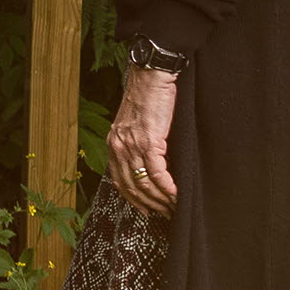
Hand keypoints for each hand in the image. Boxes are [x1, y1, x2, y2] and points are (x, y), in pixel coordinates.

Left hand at [107, 66, 177, 216]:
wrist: (151, 74)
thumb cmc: (147, 95)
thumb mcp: (134, 122)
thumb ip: (135, 143)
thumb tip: (148, 166)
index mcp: (113, 142)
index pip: (119, 181)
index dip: (133, 199)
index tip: (146, 211)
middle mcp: (118, 146)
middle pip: (131, 187)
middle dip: (149, 205)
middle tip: (164, 214)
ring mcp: (131, 144)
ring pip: (144, 184)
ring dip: (160, 200)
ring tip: (173, 208)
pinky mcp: (148, 141)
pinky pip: (157, 173)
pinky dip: (168, 188)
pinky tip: (176, 195)